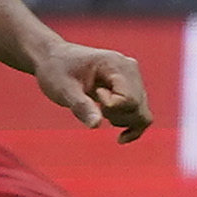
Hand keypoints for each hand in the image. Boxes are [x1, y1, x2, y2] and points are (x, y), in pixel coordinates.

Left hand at [34, 37, 153, 139]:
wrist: (54, 59)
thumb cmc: (56, 70)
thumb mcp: (63, 89)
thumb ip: (81, 106)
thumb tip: (96, 126)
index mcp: (114, 64)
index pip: (129, 98)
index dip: (110, 107)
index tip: (92, 95)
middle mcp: (130, 69)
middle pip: (139, 107)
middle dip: (116, 116)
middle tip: (92, 106)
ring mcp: (133, 78)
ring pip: (142, 113)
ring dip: (122, 120)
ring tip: (98, 110)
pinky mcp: (132, 88)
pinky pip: (141, 113)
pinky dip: (132, 126)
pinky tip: (120, 138)